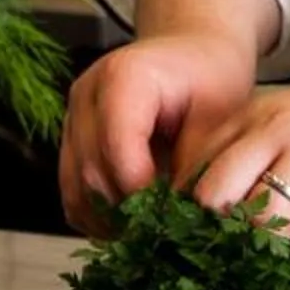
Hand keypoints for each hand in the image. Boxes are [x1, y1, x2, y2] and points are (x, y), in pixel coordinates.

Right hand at [58, 31, 255, 235]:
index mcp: (123, 77)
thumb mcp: (218, 118)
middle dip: (129, 213)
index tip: (174, 219)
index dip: (142, 191)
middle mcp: (87, 93)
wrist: (192, 52)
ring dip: (110, 221)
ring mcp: (73, 116)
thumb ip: (196, 166)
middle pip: (91, 172)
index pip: (118, 147)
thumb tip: (179, 219)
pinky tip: (131, 224)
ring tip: (150, 236)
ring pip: (75, 188)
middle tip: (167, 237)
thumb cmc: (211, 79)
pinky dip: (97, 216)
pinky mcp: (71, 139)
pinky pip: (72, 191)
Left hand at [189, 71, 289, 259]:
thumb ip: (259, 161)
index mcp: (255, 118)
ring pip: (262, 222)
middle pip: (213, 199)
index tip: (208, 244)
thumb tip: (221, 228)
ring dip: (281, 248)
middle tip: (253, 258)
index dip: (194, 217)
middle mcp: (277, 130)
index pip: (194, 171)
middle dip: (226, 239)